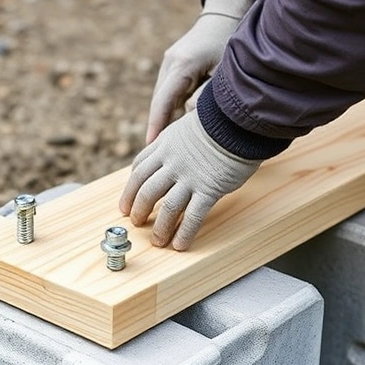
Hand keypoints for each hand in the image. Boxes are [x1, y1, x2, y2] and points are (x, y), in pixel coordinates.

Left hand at [120, 110, 260, 250]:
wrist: (237, 119)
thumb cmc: (219, 120)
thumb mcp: (187, 124)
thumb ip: (176, 139)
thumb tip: (175, 146)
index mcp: (164, 145)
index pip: (140, 169)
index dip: (131, 188)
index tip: (128, 200)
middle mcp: (171, 163)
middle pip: (146, 191)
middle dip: (138, 209)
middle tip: (136, 222)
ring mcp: (189, 178)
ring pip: (166, 208)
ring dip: (159, 228)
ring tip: (157, 241)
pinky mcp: (208, 189)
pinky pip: (192, 216)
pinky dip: (184, 233)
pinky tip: (180, 245)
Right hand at [146, 0, 253, 143]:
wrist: (225, 16)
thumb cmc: (230, 44)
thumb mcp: (224, 73)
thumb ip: (207, 97)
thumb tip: (188, 117)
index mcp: (183, 64)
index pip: (164, 100)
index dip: (157, 124)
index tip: (151, 145)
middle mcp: (171, 62)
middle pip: (160, 101)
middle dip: (159, 125)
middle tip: (160, 152)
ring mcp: (169, 62)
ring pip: (164, 97)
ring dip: (166, 116)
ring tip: (169, 143)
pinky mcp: (173, 64)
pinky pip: (169, 91)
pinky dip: (172, 106)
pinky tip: (177, 122)